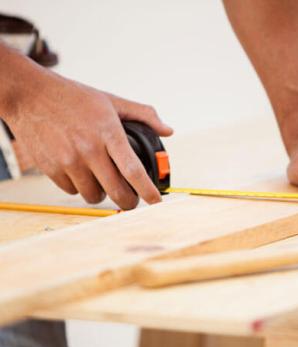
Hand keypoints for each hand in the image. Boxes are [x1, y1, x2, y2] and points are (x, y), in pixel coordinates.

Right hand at [7, 71, 171, 209]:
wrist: (30, 95)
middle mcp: (89, 150)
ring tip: (102, 181)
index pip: (133, 171)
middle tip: (132, 200)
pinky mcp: (51, 169)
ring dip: (102, 194)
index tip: (156, 201)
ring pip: (93, 196)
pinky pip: (72, 192)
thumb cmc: (74, 98)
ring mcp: (68, 161)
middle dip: (129, 202)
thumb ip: (144, 115)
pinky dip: (80, 188)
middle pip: (117, 192)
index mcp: (108, 133)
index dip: (148, 191)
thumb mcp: (112, 101)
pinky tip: (81, 173)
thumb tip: (168, 130)